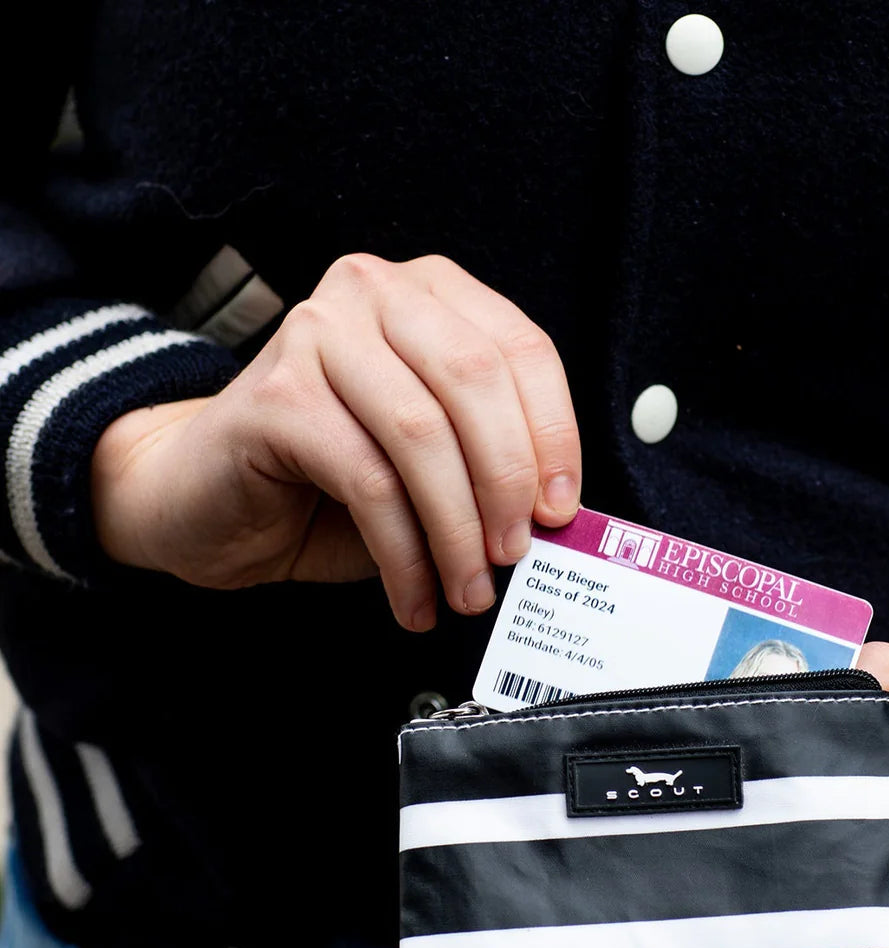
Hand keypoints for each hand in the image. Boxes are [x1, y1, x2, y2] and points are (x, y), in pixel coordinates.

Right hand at [91, 254, 581, 629]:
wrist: (210, 500)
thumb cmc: (332, 479)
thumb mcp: (434, 461)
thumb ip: (491, 464)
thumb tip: (557, 517)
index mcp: (429, 295)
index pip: (521, 350)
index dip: (555, 435)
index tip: (562, 510)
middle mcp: (372, 293)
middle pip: (476, 382)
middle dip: (508, 483)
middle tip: (516, 555)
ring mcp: (317, 334)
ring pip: (422, 435)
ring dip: (457, 530)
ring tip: (468, 590)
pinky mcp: (276, 395)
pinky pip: (369, 482)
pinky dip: (405, 554)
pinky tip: (415, 597)